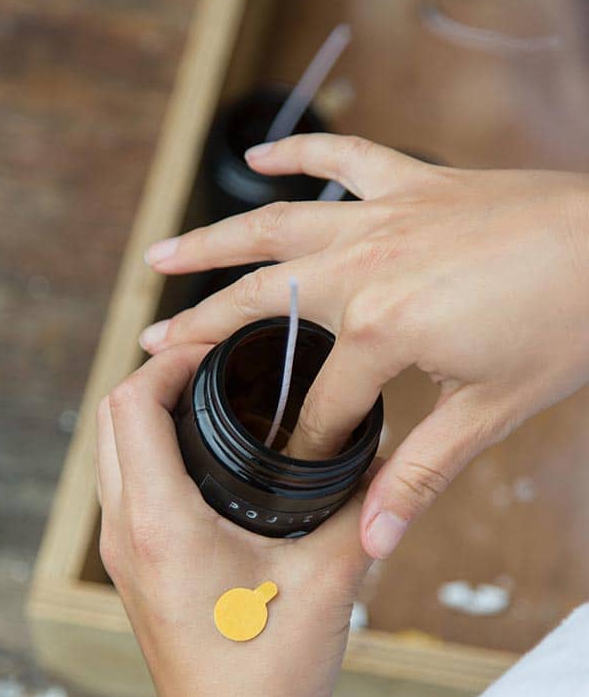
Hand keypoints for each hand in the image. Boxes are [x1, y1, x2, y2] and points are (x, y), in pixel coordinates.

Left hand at [95, 345, 369, 696]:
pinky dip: (149, 454)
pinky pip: (123, 490)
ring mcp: (122, 557)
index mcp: (161, 525)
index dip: (167, 362)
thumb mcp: (330, 578)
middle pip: (111, 422)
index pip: (130, 407)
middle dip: (154, 379)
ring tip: (209, 402)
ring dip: (146, 416)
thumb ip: (361, 506)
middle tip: (214, 368)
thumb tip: (383, 454)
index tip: (214, 350)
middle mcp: (126, 535)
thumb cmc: (272, 673)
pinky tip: (202, 459)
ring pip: (112, 456)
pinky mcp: (133, 574)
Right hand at [142, 134, 588, 559]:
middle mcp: (365, 265)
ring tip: (160, 256)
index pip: (319, 404)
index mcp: (381, 330)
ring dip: (213, 242)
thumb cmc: (566, 326)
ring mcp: (384, 216)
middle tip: (149, 345)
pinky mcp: (413, 183)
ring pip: (276, 225)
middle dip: (200, 332)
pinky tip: (257, 157)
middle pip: (259, 305)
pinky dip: (297, 151)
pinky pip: (341, 154)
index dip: (305, 442)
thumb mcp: (487, 414)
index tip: (294, 462)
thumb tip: (375, 545)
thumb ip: (419, 477)